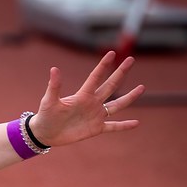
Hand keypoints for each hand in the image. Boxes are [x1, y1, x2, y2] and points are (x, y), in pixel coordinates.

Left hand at [28, 51, 144, 147]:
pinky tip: (136, 123)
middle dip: (120, 73)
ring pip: (117, 105)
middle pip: (110, 86)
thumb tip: (54, 68)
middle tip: (130, 59)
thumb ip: (54, 86)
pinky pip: (113, 126)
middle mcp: (92, 103)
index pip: (95, 77)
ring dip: (129, 97)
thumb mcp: (49, 101)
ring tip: (142, 87)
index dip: (103, 65)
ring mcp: (96, 115)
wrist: (45, 133)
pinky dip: (124, 125)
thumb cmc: (45, 116)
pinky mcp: (96, 128)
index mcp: (82, 95)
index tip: (112, 53)